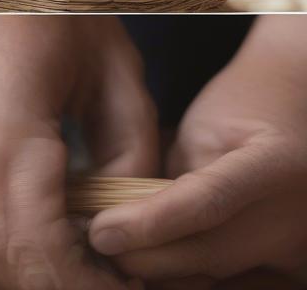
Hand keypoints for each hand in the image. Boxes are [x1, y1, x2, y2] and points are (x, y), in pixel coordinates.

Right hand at [0, 15, 156, 289]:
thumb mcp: (106, 59)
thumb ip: (132, 148)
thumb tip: (125, 215)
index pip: (47, 267)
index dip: (93, 287)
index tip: (127, 280)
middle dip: (55, 279)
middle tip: (98, 259)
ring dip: (11, 261)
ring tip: (57, 232)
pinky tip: (6, 203)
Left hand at [91, 17, 306, 282]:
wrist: (297, 114)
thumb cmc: (241, 110)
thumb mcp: (203, 130)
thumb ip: (173, 177)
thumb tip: (119, 217)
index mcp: (276, 166)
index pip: (205, 204)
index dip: (147, 223)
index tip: (101, 232)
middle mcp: (300, 219)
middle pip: (210, 254)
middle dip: (144, 256)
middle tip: (98, 244)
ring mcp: (303, 256)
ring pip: (218, 282)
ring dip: (164, 273)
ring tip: (123, 251)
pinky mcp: (297, 278)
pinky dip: (192, 280)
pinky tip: (158, 263)